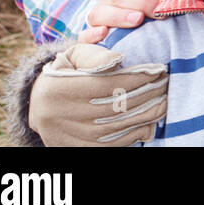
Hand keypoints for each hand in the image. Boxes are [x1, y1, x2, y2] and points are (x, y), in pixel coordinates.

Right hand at [29, 43, 168, 145]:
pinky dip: (132, 135)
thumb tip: (119, 59)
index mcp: (58, 89)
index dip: (137, 78)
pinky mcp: (73, 149)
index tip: (158, 70)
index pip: (107, 85)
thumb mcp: (75, 55)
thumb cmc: (66, 71)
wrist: (38, 103)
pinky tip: (148, 123)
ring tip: (163, 103)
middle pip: (113, 108)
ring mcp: (66, 136)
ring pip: (114, 129)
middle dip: (146, 96)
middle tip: (165, 86)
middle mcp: (59, 115)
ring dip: (144, 117)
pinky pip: (109, 145)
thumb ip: (96, 55)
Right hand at [80, 0, 166, 43]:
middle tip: (160, 12)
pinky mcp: (87, 38)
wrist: (124, 31)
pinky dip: (92, 34)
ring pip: (100, 13)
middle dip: (143, 2)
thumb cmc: (146, 11)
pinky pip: (84, 36)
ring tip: (138, 19)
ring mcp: (96, 18)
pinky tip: (104, 33)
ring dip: (120, 16)